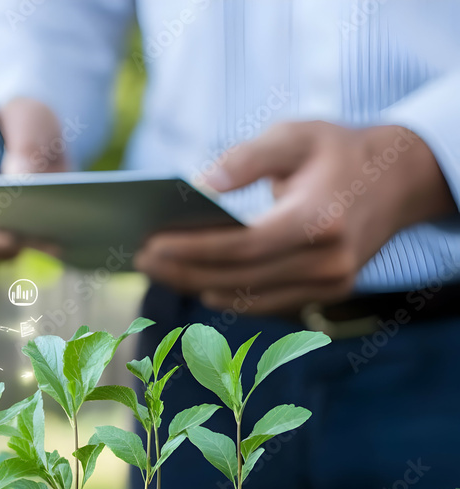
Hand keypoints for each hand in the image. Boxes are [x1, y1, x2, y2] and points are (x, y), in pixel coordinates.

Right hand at [0, 97, 66, 259]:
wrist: (38, 141)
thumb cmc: (29, 124)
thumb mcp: (33, 119)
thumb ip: (26, 142)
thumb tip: (19, 178)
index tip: (8, 208)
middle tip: (29, 238)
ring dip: (11, 245)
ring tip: (48, 242)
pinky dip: (20, 249)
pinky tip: (49, 244)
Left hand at [135, 121, 454, 314]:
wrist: (399, 179)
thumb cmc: (336, 151)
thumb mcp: (294, 135)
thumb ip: (246, 157)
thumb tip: (200, 185)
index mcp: (319, 221)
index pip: (242, 248)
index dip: (191, 250)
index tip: (149, 244)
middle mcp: (328, 262)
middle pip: (238, 279)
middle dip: (183, 271)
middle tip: (139, 258)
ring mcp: (331, 284)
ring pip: (249, 298)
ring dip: (197, 286)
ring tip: (156, 268)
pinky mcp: (328, 293)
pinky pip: (265, 303)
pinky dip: (226, 294)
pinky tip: (192, 279)